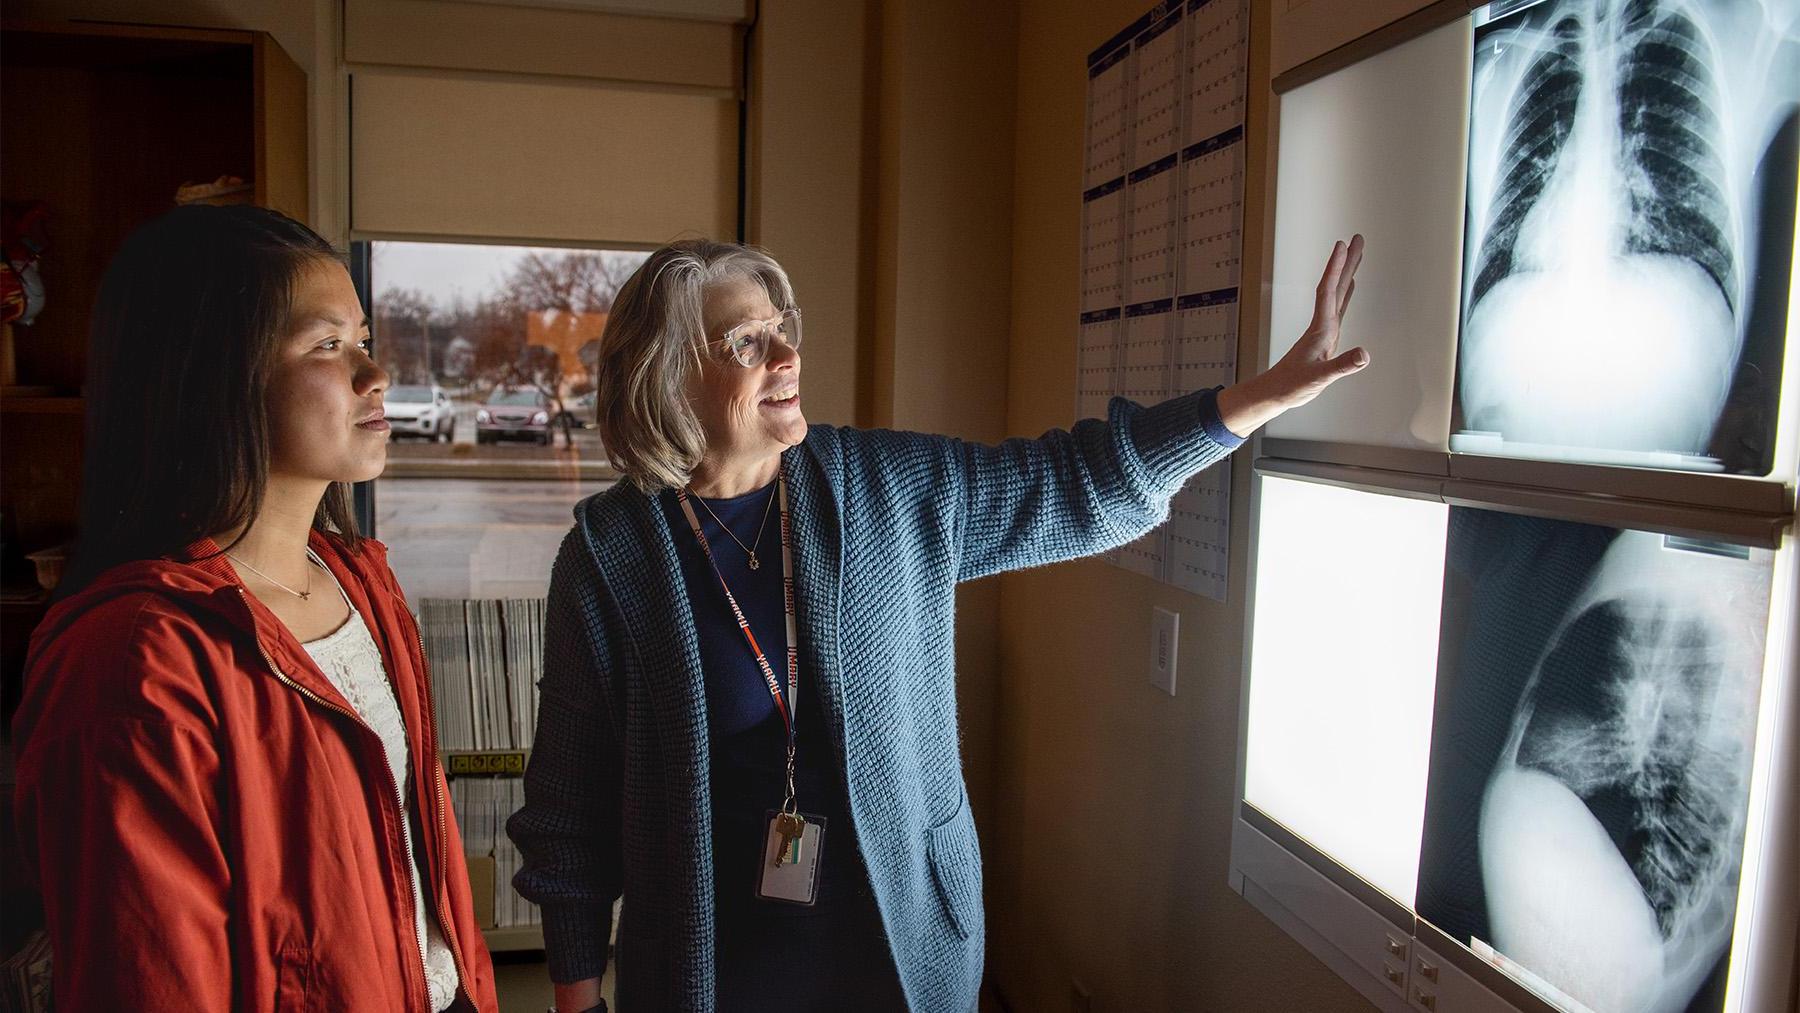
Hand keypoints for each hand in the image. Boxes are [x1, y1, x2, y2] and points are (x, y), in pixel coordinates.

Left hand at [1216, 235, 1370, 435]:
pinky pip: (1339, 308)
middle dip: (1347, 262)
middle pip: (1336, 286)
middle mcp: (1322, 325)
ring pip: (1338, 294)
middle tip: (1357, 239)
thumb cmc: (1292, 386)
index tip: (1343, 245)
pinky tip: (1350, 287)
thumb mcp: (1319, 378)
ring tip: (1357, 255)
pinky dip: (1346, 294)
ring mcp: (1324, 330)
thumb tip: (1364, 355)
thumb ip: (1342, 366)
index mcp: (1321, 329)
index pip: (1328, 291)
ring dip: (1348, 274)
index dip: (1336, 268)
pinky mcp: (1326, 339)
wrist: (1275, 392)